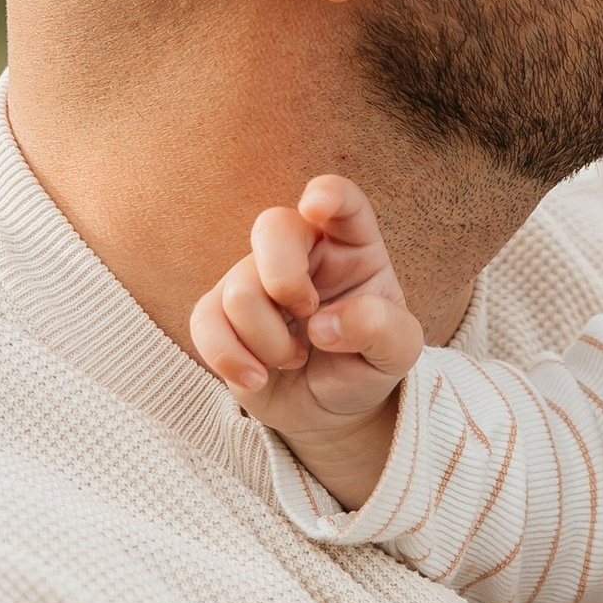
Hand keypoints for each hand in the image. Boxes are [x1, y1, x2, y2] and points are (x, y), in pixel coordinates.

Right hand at [189, 176, 422, 503]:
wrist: (331, 408)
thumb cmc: (366, 364)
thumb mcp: (397, 352)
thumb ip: (379, 329)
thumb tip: (322, 326)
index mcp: (351, 245)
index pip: (342, 200)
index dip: (327, 194)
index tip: (315, 207)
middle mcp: (300, 251)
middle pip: (272, 227)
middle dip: (285, 280)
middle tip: (308, 315)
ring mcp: (256, 277)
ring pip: (240, 291)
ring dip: (270, 341)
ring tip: (295, 359)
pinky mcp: (220, 311)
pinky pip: (204, 320)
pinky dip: (229, 356)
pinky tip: (257, 378)